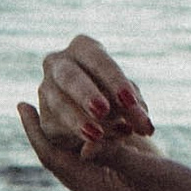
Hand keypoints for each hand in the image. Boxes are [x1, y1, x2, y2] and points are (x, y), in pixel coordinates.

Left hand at [16, 99, 190, 190]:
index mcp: (96, 189)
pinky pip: (98, 157)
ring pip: (77, 156)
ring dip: (66, 131)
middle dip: (44, 129)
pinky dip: (91, 135)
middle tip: (33, 99)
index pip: (53, 158)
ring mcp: (112, 188)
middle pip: (59, 157)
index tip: (21, 105)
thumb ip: (117, 157)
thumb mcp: (148, 173)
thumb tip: (86, 143)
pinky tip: (97, 121)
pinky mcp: (127, 183)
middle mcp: (97, 189)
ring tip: (59, 105)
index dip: (35, 131)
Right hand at [34, 32, 155, 154]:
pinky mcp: (45, 119)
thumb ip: (136, 110)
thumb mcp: (129, 100)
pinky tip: (95, 142)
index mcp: (83, 48)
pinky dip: (76, 134)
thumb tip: (145, 127)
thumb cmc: (116, 99)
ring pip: (59, 103)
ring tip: (97, 135)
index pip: (98, 60)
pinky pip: (57, 126)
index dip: (114, 80)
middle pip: (70, 77)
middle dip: (86, 93)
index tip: (130, 102)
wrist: (96, 120)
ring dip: (78, 119)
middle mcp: (59, 63)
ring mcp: (47, 90)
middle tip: (103, 111)